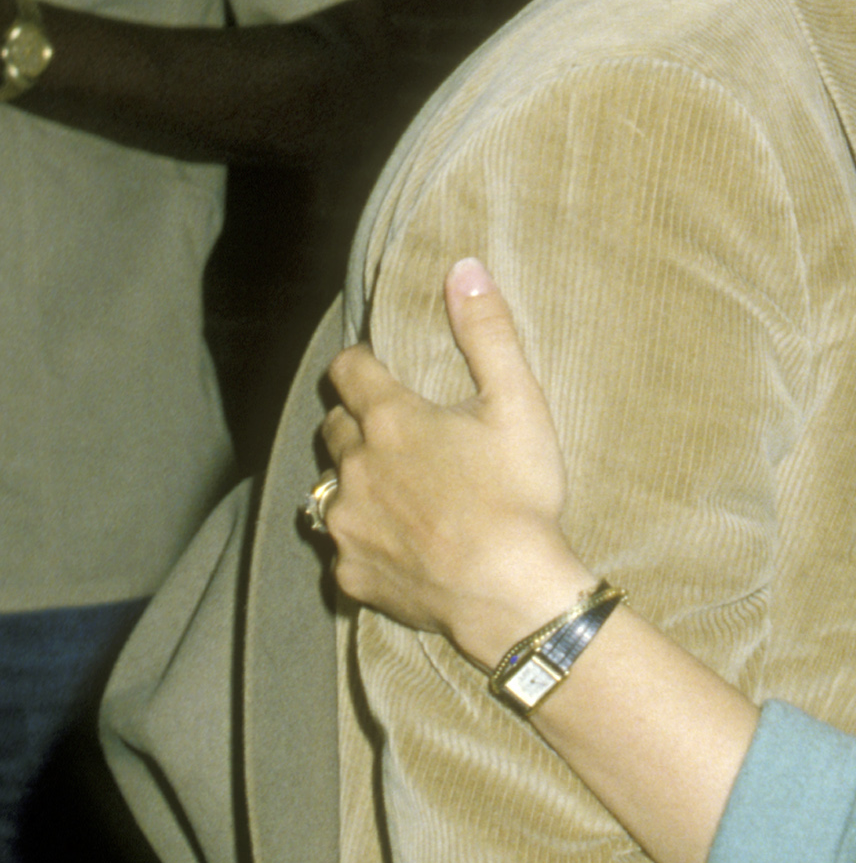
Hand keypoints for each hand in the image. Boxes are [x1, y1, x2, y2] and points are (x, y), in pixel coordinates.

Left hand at [321, 258, 591, 667]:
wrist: (511, 594)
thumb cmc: (518, 496)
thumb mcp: (518, 404)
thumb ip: (487, 333)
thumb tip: (464, 267)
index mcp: (390, 420)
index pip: (348, 370)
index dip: (361, 364)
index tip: (377, 369)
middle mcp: (353, 467)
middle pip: (335, 429)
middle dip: (359, 424)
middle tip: (402, 436)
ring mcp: (346, 524)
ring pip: (331, 489)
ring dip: (357, 483)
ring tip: (401, 495)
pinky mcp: (350, 574)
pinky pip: (343, 548)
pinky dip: (365, 541)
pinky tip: (400, 547)